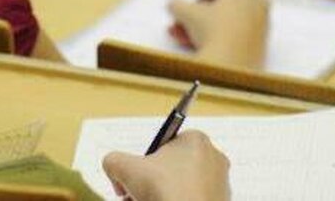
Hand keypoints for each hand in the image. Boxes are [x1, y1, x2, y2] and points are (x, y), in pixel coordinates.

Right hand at [102, 130, 230, 200]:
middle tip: (135, 196)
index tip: (133, 179)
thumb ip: (113, 160)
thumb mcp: (124, 168)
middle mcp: (213, 158)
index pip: (162, 146)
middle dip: (149, 183)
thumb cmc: (164, 190)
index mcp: (195, 140)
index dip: (142, 163)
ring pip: (181, 186)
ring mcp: (220, 183)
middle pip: (170, 168)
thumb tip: (115, 168)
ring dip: (160, 195)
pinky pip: (193, 200)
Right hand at [168, 0, 268, 68]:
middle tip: (186, 21)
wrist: (231, 64)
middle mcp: (258, 6)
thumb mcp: (186, 13)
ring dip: (207, 29)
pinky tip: (198, 48)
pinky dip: (220, 41)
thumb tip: (172, 4)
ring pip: (230, 24)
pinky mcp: (260, 47)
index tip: (198, 0)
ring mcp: (261, 27)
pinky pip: (236, 39)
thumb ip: (177, 4)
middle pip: (228, 4)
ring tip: (184, 38)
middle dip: (204, 13)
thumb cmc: (212, 31)